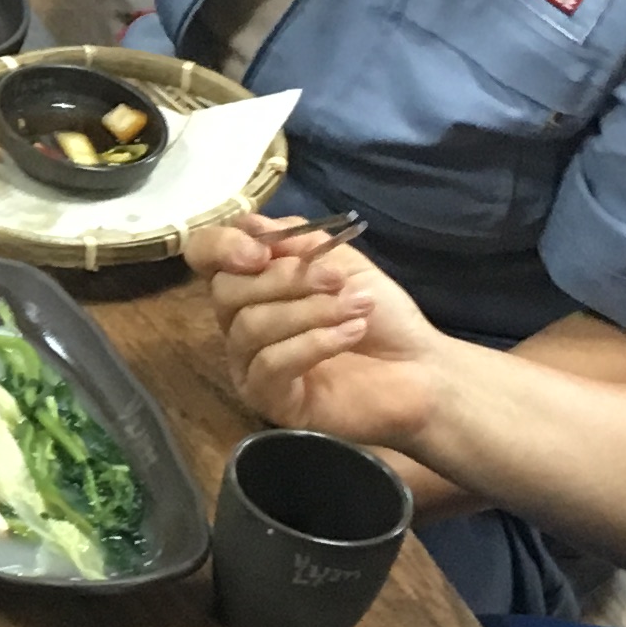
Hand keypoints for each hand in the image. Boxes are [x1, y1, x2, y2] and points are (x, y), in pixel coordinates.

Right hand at [184, 211, 454, 450]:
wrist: (420, 367)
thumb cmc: (380, 313)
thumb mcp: (341, 260)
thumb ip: (296, 241)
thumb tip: (253, 227)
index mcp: (252, 283)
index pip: (204, 256)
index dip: (221, 246)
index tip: (262, 249)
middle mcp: (240, 323)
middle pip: (225, 292)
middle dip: (284, 280)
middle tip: (338, 280)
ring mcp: (250, 365)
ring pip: (250, 327)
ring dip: (310, 311)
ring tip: (358, 307)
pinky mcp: (269, 400)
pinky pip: (271, 364)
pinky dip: (314, 342)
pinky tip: (352, 333)